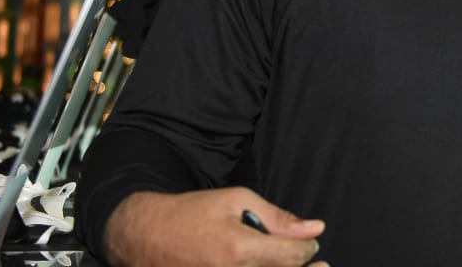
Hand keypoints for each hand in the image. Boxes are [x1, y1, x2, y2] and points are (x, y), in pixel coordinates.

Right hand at [105, 187, 326, 265]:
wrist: (146, 235)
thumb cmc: (190, 214)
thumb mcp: (237, 201)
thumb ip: (279, 218)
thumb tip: (316, 228)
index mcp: (238, 249)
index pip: (294, 257)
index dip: (307, 248)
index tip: (306, 242)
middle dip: (298, 265)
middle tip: (303, 257)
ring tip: (279, 261)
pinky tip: (260, 265)